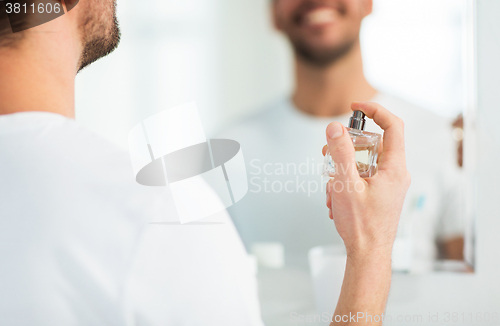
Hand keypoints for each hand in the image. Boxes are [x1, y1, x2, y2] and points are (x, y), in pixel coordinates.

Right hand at [324, 102, 410, 257]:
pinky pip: (360, 178)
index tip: (355, 107)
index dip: (375, 111)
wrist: (368, 255)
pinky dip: (345, 183)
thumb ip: (340, 153)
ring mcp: (387, 185)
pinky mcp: (379, 194)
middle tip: (329, 154)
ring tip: (332, 190)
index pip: (392, 126)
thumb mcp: (346, 185)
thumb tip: (335, 128)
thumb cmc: (362, 226)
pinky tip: (336, 199)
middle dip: (346, 149)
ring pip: (362, 163)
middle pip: (371, 145)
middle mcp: (394, 174)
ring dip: (342, 171)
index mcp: (394, 168)